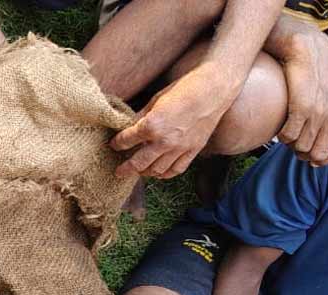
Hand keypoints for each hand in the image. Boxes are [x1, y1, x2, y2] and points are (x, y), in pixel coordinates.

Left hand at [111, 67, 230, 178]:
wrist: (213, 89)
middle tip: (119, 171)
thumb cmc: (183, 89)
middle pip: (138, 163)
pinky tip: (158, 172)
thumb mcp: (155, 100)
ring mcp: (179, 148)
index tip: (114, 145)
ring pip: (156, 171)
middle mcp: (164, 141)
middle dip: (125, 168)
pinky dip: (164, 174)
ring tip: (139, 170)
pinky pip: (175, 170)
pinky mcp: (193, 151)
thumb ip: (141, 117)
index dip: (117, 143)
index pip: (126, 141)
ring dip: (145, 172)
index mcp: (151, 125)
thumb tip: (128, 126)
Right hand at [277, 32, 327, 166]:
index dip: (320, 159)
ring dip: (290, 144)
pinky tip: (280, 127)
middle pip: (317, 153)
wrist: (307, 46)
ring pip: (301, 146)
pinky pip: (288, 135)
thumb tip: (319, 136)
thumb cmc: (318, 69)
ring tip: (286, 132)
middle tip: (293, 142)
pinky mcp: (301, 107)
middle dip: (303, 153)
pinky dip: (281, 136)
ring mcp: (320, 112)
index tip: (308, 158)